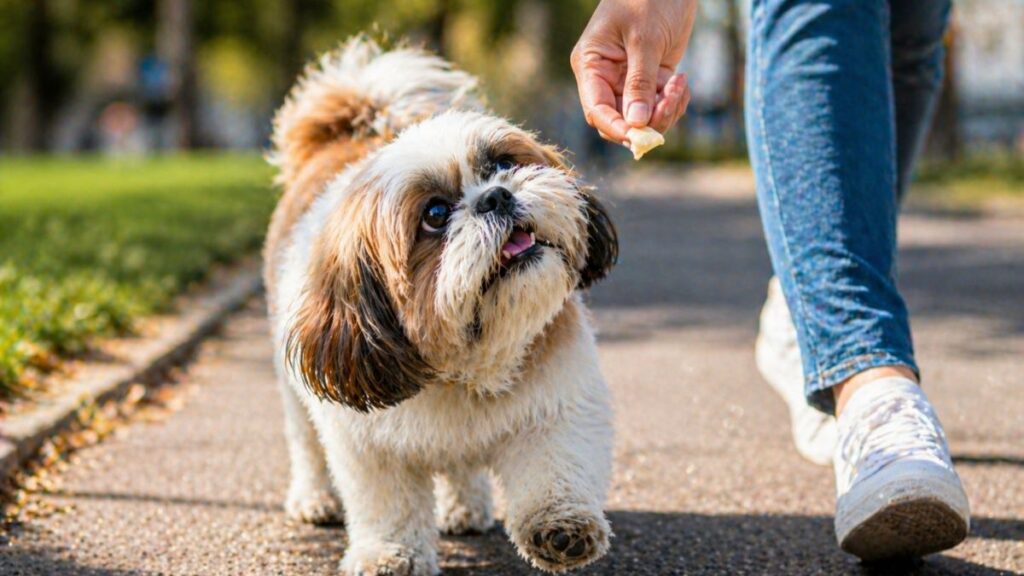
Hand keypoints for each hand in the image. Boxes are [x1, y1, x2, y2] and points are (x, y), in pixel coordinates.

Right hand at [571, 0, 696, 144]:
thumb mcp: (645, 39)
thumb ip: (640, 82)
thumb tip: (636, 123)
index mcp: (591, 65)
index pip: (596, 110)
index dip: (616, 128)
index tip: (641, 136)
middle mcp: (606, 77)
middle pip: (619, 120)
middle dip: (647, 121)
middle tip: (670, 103)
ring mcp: (628, 80)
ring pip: (642, 118)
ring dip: (665, 111)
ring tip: (679, 84)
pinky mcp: (651, 78)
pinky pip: (659, 106)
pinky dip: (673, 103)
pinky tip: (681, 82)